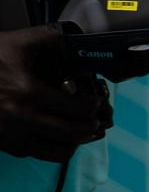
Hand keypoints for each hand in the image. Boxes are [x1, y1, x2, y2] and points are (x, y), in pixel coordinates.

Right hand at [0, 25, 109, 160]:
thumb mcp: (16, 43)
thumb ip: (48, 37)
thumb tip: (75, 36)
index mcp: (27, 94)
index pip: (76, 109)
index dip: (93, 106)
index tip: (96, 101)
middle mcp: (19, 120)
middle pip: (72, 133)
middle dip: (91, 126)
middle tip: (96, 118)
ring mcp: (10, 136)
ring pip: (58, 152)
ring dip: (76, 142)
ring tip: (81, 129)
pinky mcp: (2, 144)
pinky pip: (36, 154)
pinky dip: (53, 149)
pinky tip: (57, 136)